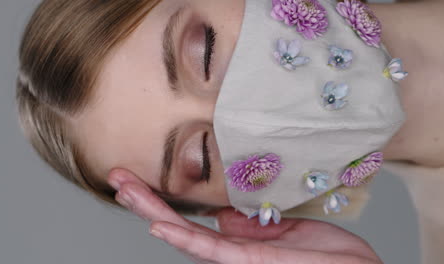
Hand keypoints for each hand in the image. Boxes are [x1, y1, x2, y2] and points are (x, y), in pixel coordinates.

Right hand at [108, 168, 381, 263]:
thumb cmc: (327, 255)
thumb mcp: (282, 228)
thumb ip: (249, 223)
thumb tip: (221, 213)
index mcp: (238, 241)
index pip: (191, 219)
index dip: (163, 200)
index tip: (141, 178)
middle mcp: (229, 251)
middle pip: (178, 225)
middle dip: (146, 202)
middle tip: (117, 177)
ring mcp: (235, 259)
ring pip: (184, 235)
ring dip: (152, 212)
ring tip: (124, 190)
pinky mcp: (247, 262)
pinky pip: (209, 249)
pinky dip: (182, 237)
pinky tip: (159, 226)